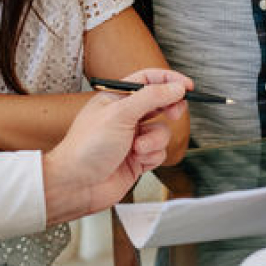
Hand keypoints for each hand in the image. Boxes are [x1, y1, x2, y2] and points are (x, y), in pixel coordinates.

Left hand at [42, 69, 188, 224]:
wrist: (77, 184)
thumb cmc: (86, 147)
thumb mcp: (120, 113)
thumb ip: (151, 97)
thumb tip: (175, 87)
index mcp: (115, 98)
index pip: (147, 80)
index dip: (168, 80)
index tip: (188, 86)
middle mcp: (124, 116)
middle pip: (159, 104)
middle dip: (169, 109)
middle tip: (174, 112)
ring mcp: (132, 138)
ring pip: (161, 131)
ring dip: (154, 140)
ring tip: (137, 149)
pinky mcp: (137, 159)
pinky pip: (158, 152)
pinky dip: (151, 156)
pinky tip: (137, 161)